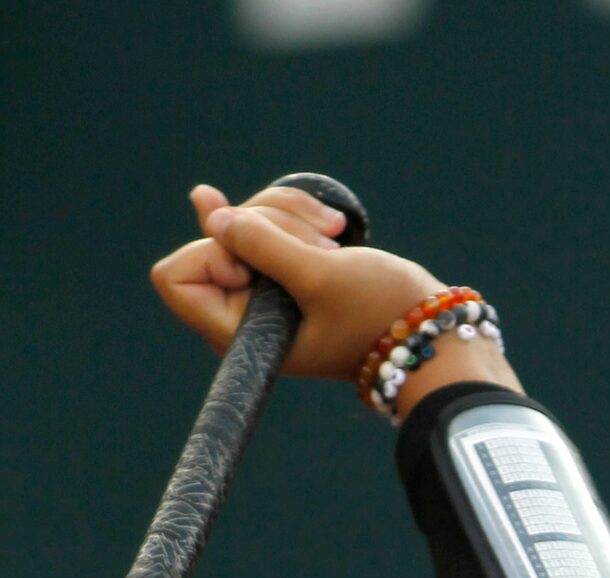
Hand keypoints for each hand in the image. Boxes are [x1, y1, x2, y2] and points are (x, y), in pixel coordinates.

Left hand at [148, 182, 447, 380]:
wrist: (433, 333)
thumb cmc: (381, 315)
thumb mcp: (319, 276)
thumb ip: (261, 242)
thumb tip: (211, 212)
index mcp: (238, 333)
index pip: (176, 274)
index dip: (211, 253)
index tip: (259, 265)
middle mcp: (243, 313)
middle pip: (214, 236)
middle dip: (266, 224)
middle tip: (320, 245)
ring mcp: (264, 290)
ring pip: (246, 220)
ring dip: (291, 216)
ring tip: (334, 237)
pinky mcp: (288, 271)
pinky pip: (272, 221)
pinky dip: (300, 216)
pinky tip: (335, 230)